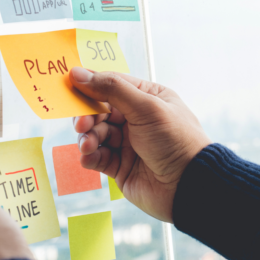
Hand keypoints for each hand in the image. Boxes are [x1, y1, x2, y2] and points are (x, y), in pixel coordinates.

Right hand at [70, 67, 210, 222]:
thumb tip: (78, 73)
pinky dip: (89, 156)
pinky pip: (97, 157)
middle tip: (82, 123)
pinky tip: (89, 157)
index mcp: (147, 98)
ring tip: (89, 145)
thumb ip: (111, 89)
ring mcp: (128, 143)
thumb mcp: (146, 107)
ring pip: (95, 134)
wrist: (189, 186)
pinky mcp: (120, 167)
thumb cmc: (175, 140)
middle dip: (87, 116)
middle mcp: (136, 119)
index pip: (112, 84)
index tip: (69, 85)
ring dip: (88, 137)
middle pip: (99, 110)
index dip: (90, 84)